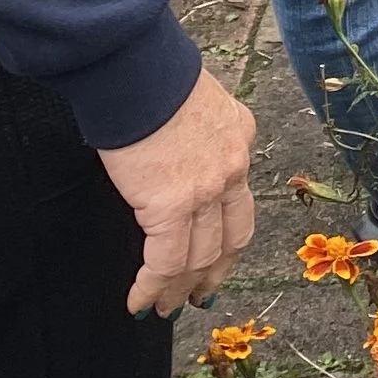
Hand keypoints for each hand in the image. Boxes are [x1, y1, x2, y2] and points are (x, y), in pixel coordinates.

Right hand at [100, 68, 258, 316]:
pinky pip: (166, 261)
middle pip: (231, 235)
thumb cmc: (151, 76)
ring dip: (180, 287)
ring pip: (200, 256)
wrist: (137, 70)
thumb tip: (178, 151)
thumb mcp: (196, 99)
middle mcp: (234, 167)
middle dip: (215, 270)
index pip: (240, 195)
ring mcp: (208, 190)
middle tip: (200, 294)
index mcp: (241, 137)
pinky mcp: (172, 206)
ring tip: (165, 307)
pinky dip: (152, 286)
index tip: (215, 251)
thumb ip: (198, 129)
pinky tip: (139, 301)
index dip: (227, 230)